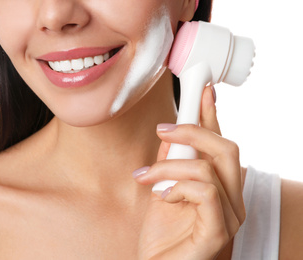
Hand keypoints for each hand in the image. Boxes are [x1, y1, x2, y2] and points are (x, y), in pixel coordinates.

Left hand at [133, 87, 244, 258]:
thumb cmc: (161, 237)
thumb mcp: (161, 191)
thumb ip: (169, 165)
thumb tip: (169, 136)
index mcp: (220, 188)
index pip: (221, 144)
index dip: (213, 115)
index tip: (203, 89)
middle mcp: (232, 200)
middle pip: (226, 149)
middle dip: (192, 131)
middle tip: (163, 130)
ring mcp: (229, 217)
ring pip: (210, 168)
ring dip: (169, 167)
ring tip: (145, 178)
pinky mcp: (219, 233)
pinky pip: (206, 193)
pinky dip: (178, 188)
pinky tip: (161, 197)